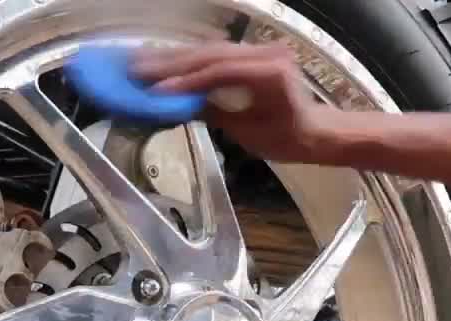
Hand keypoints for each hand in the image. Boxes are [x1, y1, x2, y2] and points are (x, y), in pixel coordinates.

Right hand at [130, 42, 334, 163]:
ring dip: (173, 57)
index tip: (156, 90)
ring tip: (140, 62)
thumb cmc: (287, 139)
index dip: (185, 80)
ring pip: (208, 50)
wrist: (314, 132)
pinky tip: (163, 61)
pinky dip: (188, 59)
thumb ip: (215, 113)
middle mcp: (264, 54)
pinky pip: (215, 54)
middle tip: (136, 70)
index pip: (219, 71)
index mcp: (270, 72)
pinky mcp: (250, 55)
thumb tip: (177, 105)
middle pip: (209, 54)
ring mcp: (258, 51)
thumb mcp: (249, 133)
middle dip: (170, 63)